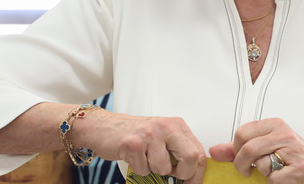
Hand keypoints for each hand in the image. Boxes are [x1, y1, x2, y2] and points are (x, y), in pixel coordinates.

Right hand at [76, 109, 206, 183]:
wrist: (105, 127)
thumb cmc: (136, 135)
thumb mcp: (162, 138)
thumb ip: (178, 152)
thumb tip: (192, 177)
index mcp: (176, 125)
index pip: (198, 152)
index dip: (197, 173)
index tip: (192, 183)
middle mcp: (166, 126)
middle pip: (190, 157)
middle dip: (182, 173)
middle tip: (170, 174)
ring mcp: (149, 134)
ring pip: (163, 168)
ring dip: (153, 170)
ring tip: (144, 157)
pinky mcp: (133, 143)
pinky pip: (143, 170)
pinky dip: (138, 169)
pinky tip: (133, 156)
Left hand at [209, 118, 303, 183]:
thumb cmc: (294, 157)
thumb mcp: (267, 146)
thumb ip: (240, 148)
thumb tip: (215, 150)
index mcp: (275, 124)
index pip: (242, 133)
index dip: (236, 149)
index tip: (241, 157)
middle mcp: (284, 133)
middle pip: (248, 149)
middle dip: (242, 165)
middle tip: (247, 171)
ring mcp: (294, 150)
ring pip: (261, 164)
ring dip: (263, 174)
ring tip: (273, 171)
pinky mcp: (301, 168)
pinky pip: (273, 179)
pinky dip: (274, 183)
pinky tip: (283, 178)